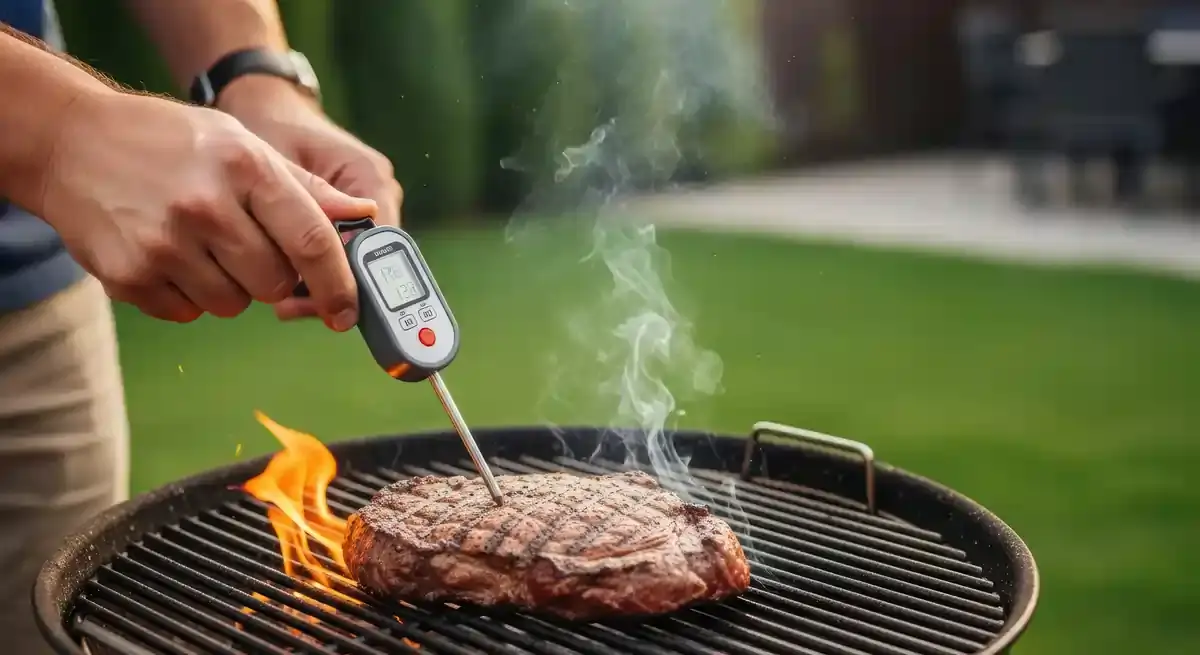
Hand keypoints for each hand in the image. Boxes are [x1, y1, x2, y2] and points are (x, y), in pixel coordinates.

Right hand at [41, 88, 377, 330]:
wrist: (71, 142)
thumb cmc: (172, 143)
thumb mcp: (243, 145)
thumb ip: (306, 188)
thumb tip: (364, 215)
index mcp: (244, 168)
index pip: (312, 241)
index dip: (340, 285)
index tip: (348, 311)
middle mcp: (205, 206)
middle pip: (277, 283)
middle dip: (274, 275)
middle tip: (246, 244)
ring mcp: (164, 245)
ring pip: (234, 304)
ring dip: (230, 285)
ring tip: (201, 242)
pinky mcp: (129, 276)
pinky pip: (188, 313)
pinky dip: (188, 294)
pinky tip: (168, 252)